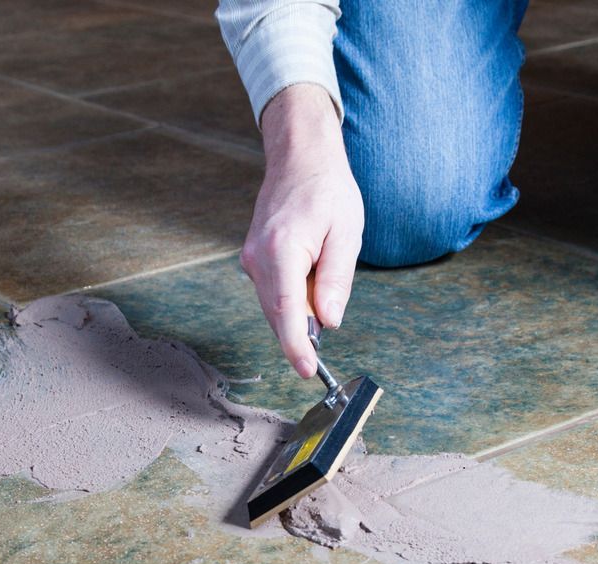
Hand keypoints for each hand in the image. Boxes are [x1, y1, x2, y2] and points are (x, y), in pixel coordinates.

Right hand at [240, 83, 363, 377]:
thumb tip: (329, 322)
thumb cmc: (327, 190)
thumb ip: (336, 280)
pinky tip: (311, 281)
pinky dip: (293, 299)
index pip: (288, 312)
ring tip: (324, 288)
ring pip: (276, 306)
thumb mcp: (346, 234)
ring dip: (300, 313)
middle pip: (279, 315)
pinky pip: (274, 292)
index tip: (308, 371)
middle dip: (302, 334)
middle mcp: (258, 258)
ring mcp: (251, 259)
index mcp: (283, 250)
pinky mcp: (253, 260)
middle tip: (324, 344)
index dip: (297, 347)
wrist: (299, 157)